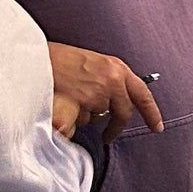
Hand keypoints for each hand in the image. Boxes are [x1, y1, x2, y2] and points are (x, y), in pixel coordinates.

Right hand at [46, 44, 162, 140]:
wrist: (36, 56)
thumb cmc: (59, 59)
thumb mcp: (93, 64)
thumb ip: (107, 81)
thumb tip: (112, 105)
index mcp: (117, 68)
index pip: (142, 94)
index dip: (151, 113)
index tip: (156, 127)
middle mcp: (112, 80)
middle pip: (123, 113)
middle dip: (115, 127)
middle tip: (108, 136)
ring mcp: (97, 91)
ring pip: (98, 118)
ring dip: (85, 117)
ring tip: (69, 103)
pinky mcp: (81, 102)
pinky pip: (81, 121)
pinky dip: (72, 120)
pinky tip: (61, 107)